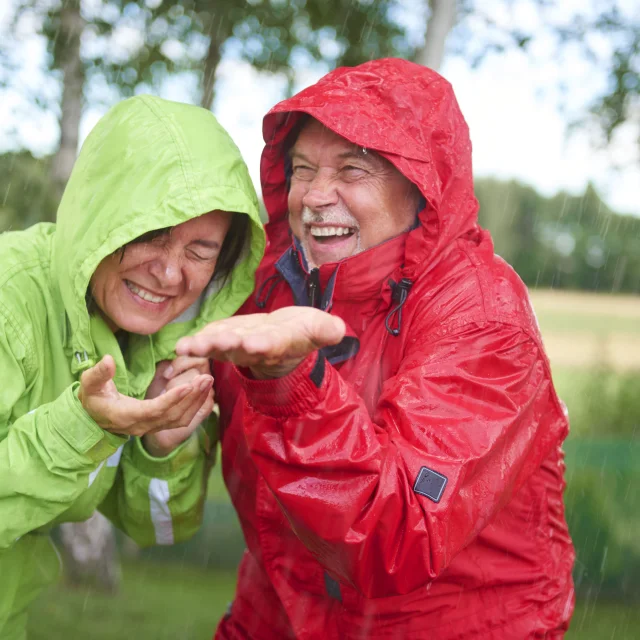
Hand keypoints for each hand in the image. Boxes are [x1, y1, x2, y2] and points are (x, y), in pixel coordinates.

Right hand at [78, 355, 212, 440]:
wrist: (93, 418)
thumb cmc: (92, 398)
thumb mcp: (89, 384)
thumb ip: (98, 373)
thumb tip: (108, 360)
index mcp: (127, 416)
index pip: (155, 410)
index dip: (172, 399)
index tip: (189, 385)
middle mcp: (143, 425)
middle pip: (173, 414)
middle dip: (192, 397)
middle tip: (207, 377)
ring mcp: (152, 427)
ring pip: (180, 419)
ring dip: (197, 401)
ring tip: (208, 381)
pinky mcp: (158, 425)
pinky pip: (181, 420)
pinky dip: (195, 407)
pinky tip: (203, 392)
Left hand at [175, 307, 344, 378]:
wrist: (283, 339)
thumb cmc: (302, 332)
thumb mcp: (319, 329)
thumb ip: (327, 330)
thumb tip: (339, 330)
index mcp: (278, 343)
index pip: (271, 344)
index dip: (263, 344)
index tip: (254, 343)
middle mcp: (255, 348)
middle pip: (239, 347)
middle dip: (225, 345)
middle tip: (211, 344)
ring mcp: (237, 346)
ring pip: (219, 346)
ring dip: (202, 346)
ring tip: (185, 348)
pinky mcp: (224, 337)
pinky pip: (208, 339)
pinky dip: (195, 342)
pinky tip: (180, 345)